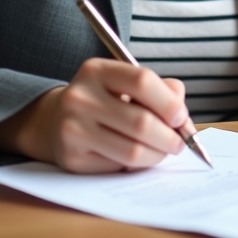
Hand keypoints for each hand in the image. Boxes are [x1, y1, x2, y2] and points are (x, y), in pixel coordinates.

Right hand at [0, 57, 190, 172]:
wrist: (55, 120)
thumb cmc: (105, 99)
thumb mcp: (126, 82)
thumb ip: (161, 90)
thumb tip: (182, 117)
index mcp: (96, 71)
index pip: (141, 81)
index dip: (169, 102)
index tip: (180, 117)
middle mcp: (80, 97)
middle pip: (141, 121)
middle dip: (170, 137)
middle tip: (179, 143)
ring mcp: (72, 129)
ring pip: (132, 150)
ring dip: (158, 155)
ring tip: (163, 151)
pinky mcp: (72, 158)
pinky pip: (118, 166)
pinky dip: (136, 165)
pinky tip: (137, 157)